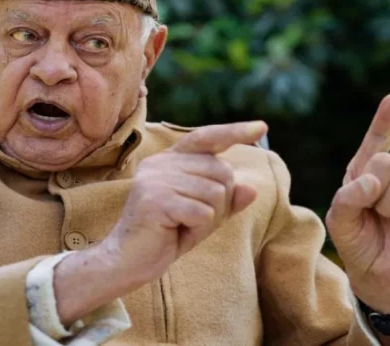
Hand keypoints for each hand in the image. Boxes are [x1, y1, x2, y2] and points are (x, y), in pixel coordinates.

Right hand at [54, 121, 266, 323]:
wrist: (127, 262)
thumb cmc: (165, 236)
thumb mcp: (202, 216)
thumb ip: (225, 200)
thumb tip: (251, 188)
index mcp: (169, 160)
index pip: (206, 138)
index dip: (234, 132)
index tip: (262, 127)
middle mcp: (161, 163)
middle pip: (221, 172)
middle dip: (221, 202)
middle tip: (194, 220)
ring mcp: (155, 179)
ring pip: (215, 194)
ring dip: (208, 218)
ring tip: (182, 226)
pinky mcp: (154, 200)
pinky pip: (202, 212)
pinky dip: (198, 228)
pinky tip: (176, 231)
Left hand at [326, 93, 389, 313]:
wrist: (378, 273)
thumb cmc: (356, 242)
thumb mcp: (339, 220)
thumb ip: (346, 198)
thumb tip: (372, 182)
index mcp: (363, 172)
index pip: (376, 141)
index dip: (385, 120)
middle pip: (384, 161)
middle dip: (372, 192)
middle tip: (373, 212)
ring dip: (389, 210)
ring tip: (388, 222)